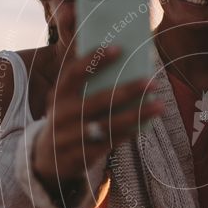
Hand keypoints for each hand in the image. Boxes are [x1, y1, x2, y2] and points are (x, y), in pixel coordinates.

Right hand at [33, 46, 164, 185]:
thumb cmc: (67, 117)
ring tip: (159, 106)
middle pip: (97, 101)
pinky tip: (145, 124)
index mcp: (58, 94)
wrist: (48, 159)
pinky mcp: (80, 157)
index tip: (119, 48)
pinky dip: (128, 133)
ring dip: (135, 115)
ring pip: (106, 125)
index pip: (75, 73)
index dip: (95, 59)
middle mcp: (61, 115)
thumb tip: (113, 49)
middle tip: (152, 82)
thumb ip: (83, 78)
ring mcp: (69, 138)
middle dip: (127, 91)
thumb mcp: (66, 98)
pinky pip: (108, 143)